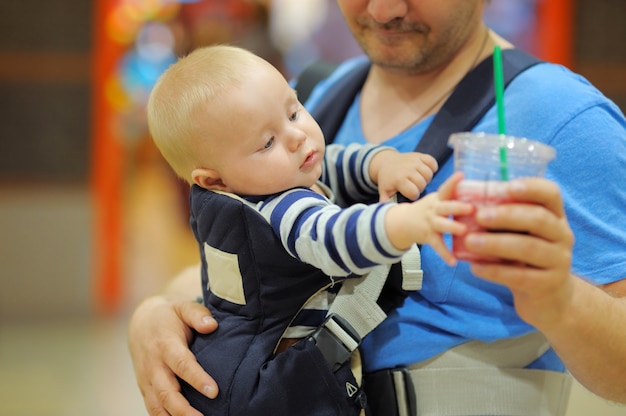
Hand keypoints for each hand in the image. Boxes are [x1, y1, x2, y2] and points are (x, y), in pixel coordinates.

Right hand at [128, 293, 218, 415]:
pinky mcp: (145, 388)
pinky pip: (152, 408)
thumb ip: (198, 314)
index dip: (197, 379)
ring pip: (158, 405)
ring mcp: (147, 378)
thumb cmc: (169, 315)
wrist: (141, 321)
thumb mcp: (183, 307)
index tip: (214, 391)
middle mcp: (153, 364)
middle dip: (184, 409)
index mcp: (165, 345)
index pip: (181, 364)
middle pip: (167, 392)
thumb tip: (212, 325)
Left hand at [370, 150, 437, 201]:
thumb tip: (392, 213)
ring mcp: (414, 161)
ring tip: (419, 180)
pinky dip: (432, 167)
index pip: (414, 192)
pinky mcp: (420, 155)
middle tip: (414, 186)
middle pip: (422, 184)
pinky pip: (432, 162)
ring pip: (429, 174)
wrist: (386, 162)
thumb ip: (387, 203)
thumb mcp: (384, 192)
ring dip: (426, 179)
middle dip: (419, 188)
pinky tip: (424, 171)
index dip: (413, 196)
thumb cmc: (388, 180)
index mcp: (398, 179)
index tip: (409, 194)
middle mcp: (407, 169)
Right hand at [385, 172, 472, 265]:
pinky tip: (453, 261)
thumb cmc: (429, 210)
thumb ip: (455, 198)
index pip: (445, 188)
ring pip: (442, 225)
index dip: (453, 182)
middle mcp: (434, 209)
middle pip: (445, 207)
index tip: (461, 175)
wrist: (403, 222)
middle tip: (471, 208)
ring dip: (452, 227)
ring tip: (464, 231)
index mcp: (439, 198)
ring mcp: (430, 223)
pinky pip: (437, 246)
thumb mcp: (438, 200)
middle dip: (458, 207)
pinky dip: (445, 254)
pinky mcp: (428, 236)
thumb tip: (484, 198)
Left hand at [463, 178, 574, 326]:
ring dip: (496, 243)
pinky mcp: (548, 284)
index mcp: (555, 216)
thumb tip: (466, 200)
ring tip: (470, 242)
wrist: (547, 297)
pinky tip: (475, 268)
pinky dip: (495, 271)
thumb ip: (504, 217)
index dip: (531, 187)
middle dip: (507, 215)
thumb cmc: (525, 255)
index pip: (551, 193)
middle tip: (479, 216)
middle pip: (539, 219)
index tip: (507, 187)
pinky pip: (520, 276)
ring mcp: (559, 261)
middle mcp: (562, 235)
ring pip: (530, 248)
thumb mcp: (521, 233)